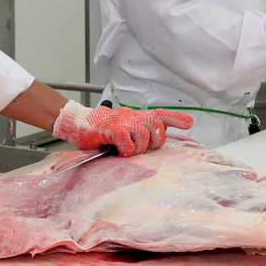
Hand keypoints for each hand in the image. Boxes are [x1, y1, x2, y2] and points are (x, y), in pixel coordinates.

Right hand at [51, 101, 193, 155]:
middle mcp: (131, 115)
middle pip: (156, 126)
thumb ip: (138, 132)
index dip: (176, 118)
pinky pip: (128, 143)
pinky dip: (126, 151)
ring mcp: (122, 121)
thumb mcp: (122, 128)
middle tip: (142, 148)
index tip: (189, 123)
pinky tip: (119, 151)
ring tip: (127, 151)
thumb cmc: (99, 129)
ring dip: (138, 148)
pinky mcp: (112, 129)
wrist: (76, 123)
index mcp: (135, 116)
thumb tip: (152, 141)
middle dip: (154, 141)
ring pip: (144, 135)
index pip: (160, 114)